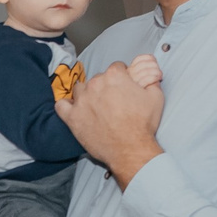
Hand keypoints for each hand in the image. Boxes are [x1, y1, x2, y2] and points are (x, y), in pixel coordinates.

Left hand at [53, 59, 165, 187]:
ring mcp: (82, 101)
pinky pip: (61, 106)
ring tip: (94, 106)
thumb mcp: (155, 98)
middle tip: (111, 101)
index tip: (122, 86)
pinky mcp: (72, 118)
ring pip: (80, 89)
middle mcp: (96, 84)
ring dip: (86, 94)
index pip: (115, 67)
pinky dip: (66, 106)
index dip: (121, 76)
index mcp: (114, 76)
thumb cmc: (143, 125)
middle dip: (104, 87)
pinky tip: (73, 109)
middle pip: (97, 78)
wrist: (130, 149)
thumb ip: (151, 82)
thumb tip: (150, 76)